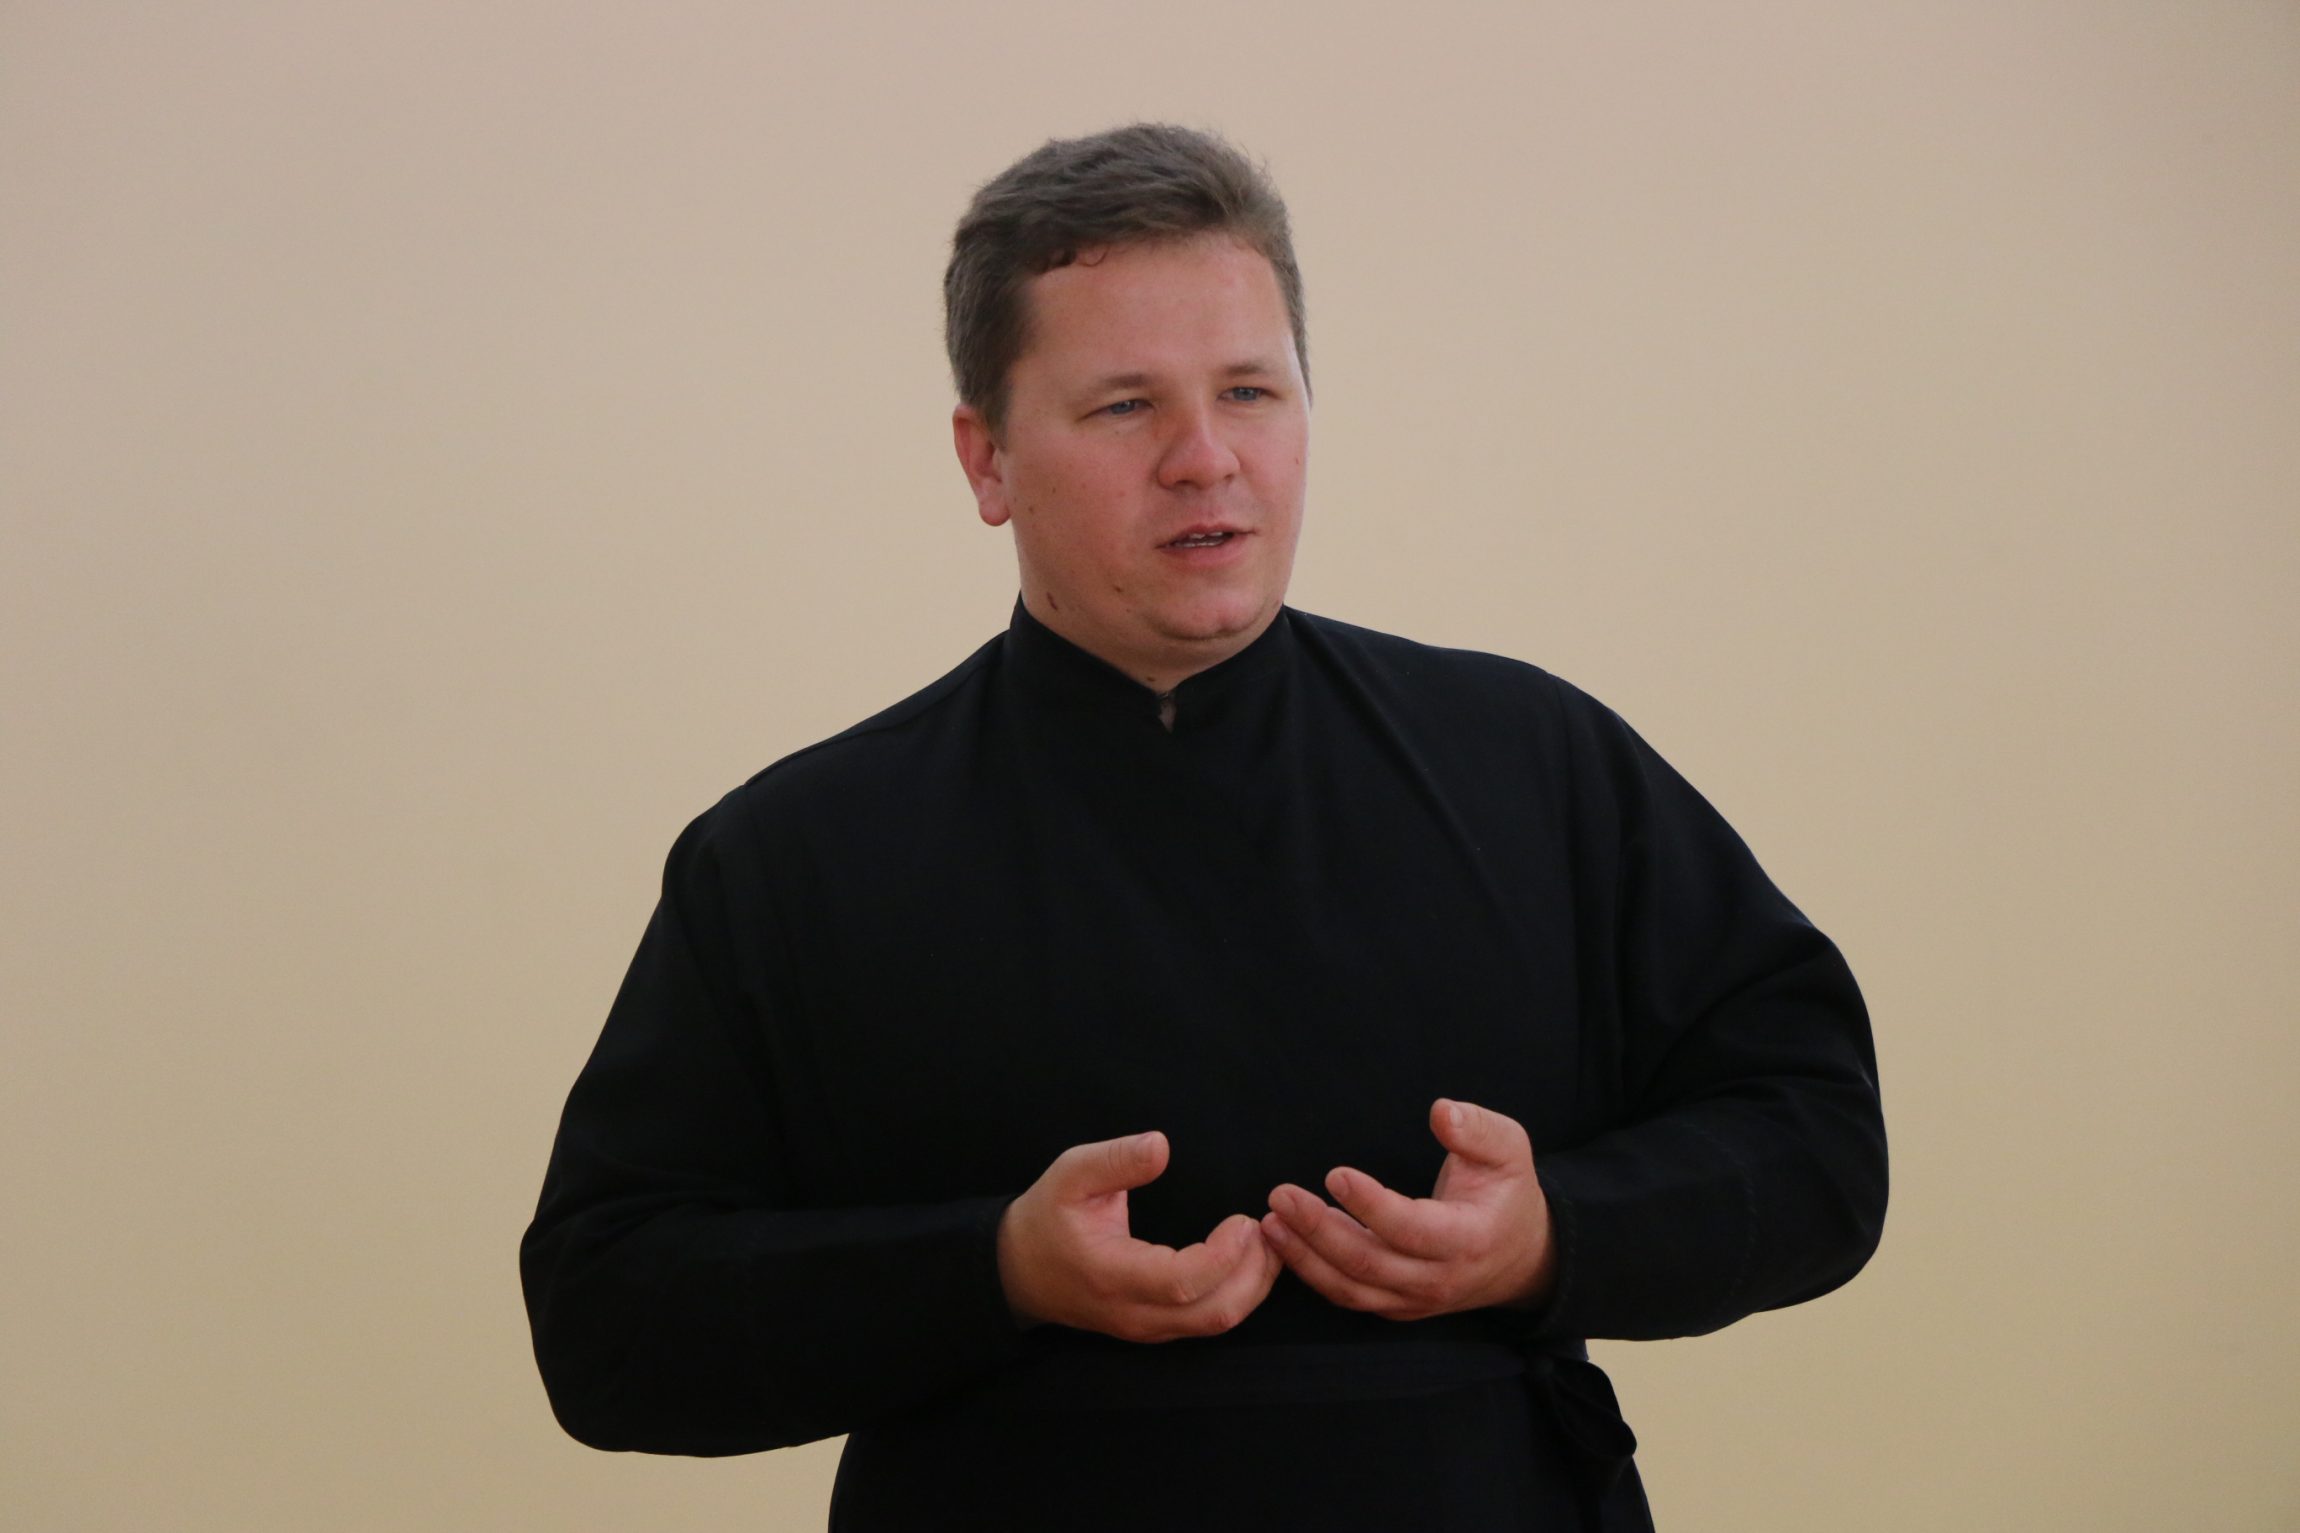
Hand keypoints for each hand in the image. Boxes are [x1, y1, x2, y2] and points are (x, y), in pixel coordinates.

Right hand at [997, 1130, 1280, 1341]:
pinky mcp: (1156, 1327)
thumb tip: (1161, 1146)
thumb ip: (1115, 1160)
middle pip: (1213, 1313)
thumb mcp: (1069, 1175)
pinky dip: (1239, 1292)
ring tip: (1268, 1239)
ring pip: (1217, 1322)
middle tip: (1267, 1226)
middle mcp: (1134, 1313)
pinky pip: (1208, 1320)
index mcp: (1112, 1275)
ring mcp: (1146, 1327)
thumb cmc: (1047, 1218)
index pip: (1182, 1283)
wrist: (1019, 1272)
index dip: (1223, 1256)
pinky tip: (1249, 1258)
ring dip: (1253, 1284)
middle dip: (1254, 1272)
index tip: (1243, 1220)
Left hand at [1262, 1099, 1556, 1320]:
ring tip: (1270, 1221)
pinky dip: (1313, 1273)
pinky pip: (1348, 1295)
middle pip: (1368, 1263)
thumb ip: (1478, 1130)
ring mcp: (1414, 1299)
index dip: (1371, 1206)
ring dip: (1305, 1257)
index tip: (1335, 1174)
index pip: (1411, 1229)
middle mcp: (1438, 1278)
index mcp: (1467, 1239)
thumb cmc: (1506, 1192)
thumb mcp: (1510, 1150)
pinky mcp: (1394, 1305)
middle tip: (1281, 1195)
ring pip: (1351, 1287)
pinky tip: (1285, 1242)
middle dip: (1318, 1230)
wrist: (1519, 1257)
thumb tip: (1442, 1112)